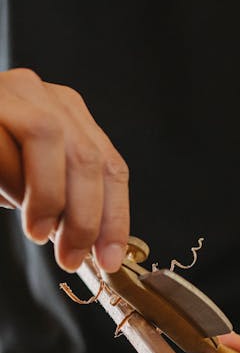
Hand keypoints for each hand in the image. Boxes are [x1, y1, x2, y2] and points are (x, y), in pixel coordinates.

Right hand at [0, 68, 129, 271]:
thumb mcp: (32, 183)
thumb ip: (63, 203)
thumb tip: (89, 245)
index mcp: (68, 116)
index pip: (111, 167)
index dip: (115, 218)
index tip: (109, 259)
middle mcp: (45, 96)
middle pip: (87, 157)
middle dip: (84, 218)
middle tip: (70, 257)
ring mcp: (10, 93)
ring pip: (46, 136)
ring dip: (47, 196)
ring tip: (35, 231)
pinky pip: (2, 142)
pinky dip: (12, 178)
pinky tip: (6, 196)